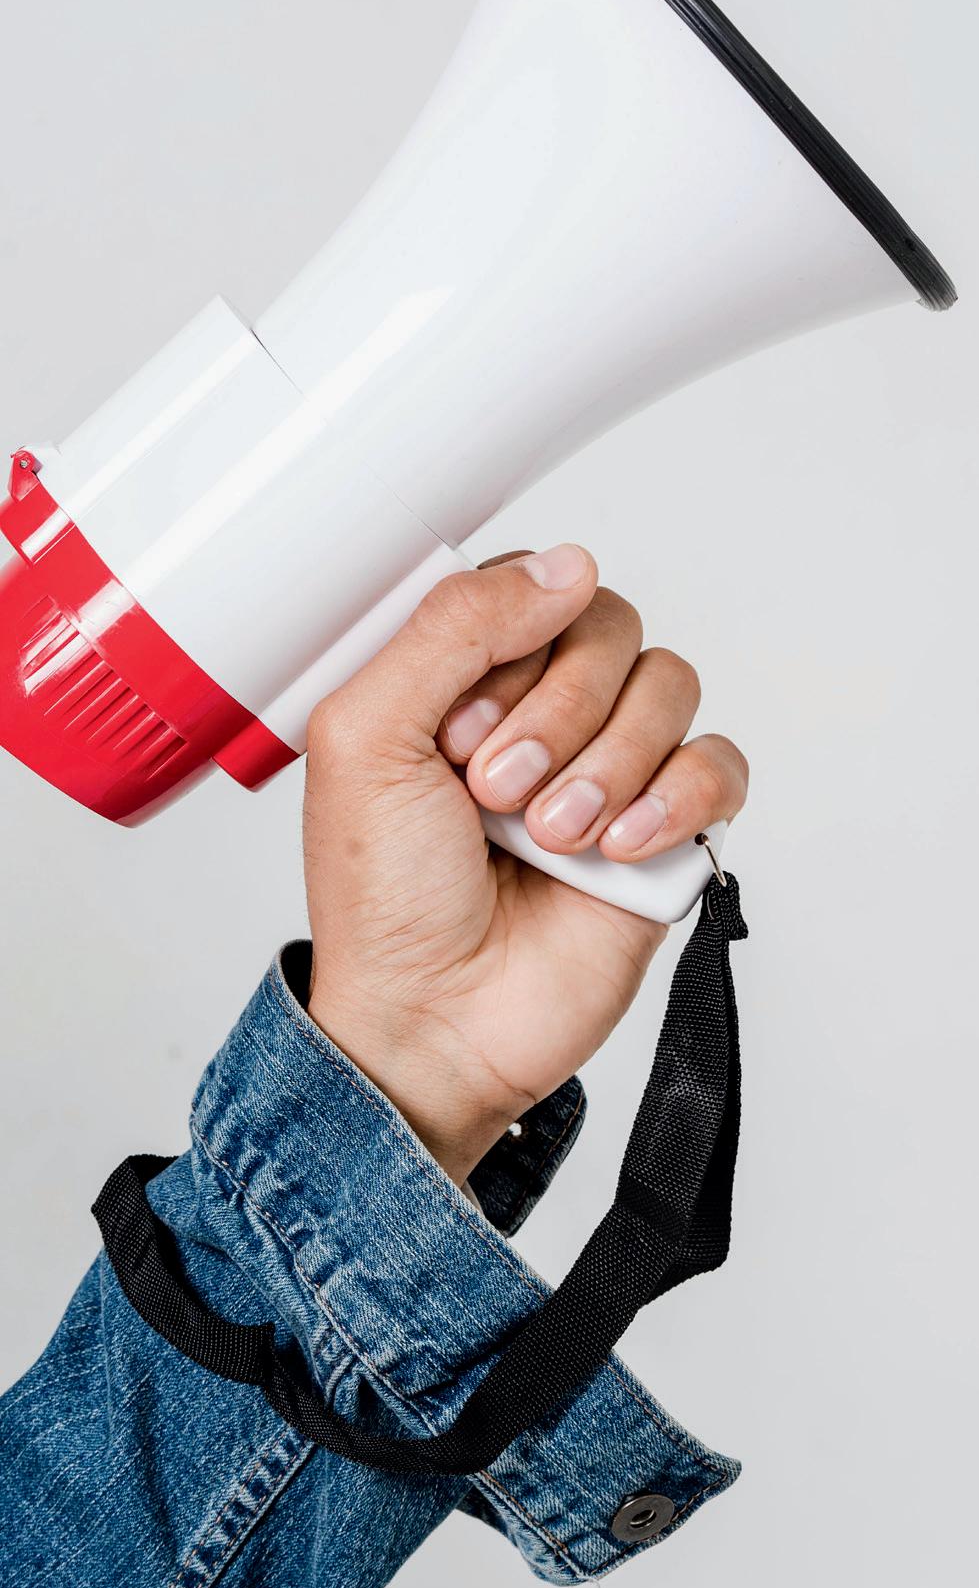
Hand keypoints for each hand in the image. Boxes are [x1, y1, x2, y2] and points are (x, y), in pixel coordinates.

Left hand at [303, 545, 747, 1185]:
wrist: (431, 1022)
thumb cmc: (382, 899)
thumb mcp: (366, 736)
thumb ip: (452, 626)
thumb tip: (565, 566)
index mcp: (466, 676)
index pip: (535, 587)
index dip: (510, 646)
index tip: (455, 729)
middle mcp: (545, 711)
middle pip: (610, 627)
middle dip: (556, 713)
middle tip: (496, 791)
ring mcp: (613, 768)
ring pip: (669, 686)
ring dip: (609, 762)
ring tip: (551, 835)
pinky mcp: (669, 831)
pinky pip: (722, 764)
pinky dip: (677, 798)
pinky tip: (618, 848)